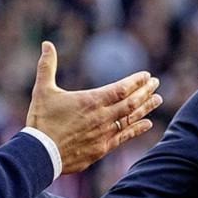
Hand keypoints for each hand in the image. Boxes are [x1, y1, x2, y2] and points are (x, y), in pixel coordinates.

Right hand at [27, 41, 160, 173]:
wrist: (40, 154)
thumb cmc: (41, 121)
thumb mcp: (42, 90)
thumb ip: (47, 66)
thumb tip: (46, 44)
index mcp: (91, 101)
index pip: (122, 88)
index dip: (136, 81)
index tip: (146, 76)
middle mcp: (102, 117)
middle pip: (131, 102)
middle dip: (145, 91)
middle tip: (156, 83)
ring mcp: (104, 134)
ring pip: (131, 119)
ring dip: (145, 108)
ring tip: (157, 99)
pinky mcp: (101, 148)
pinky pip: (124, 137)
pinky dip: (137, 129)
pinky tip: (147, 124)